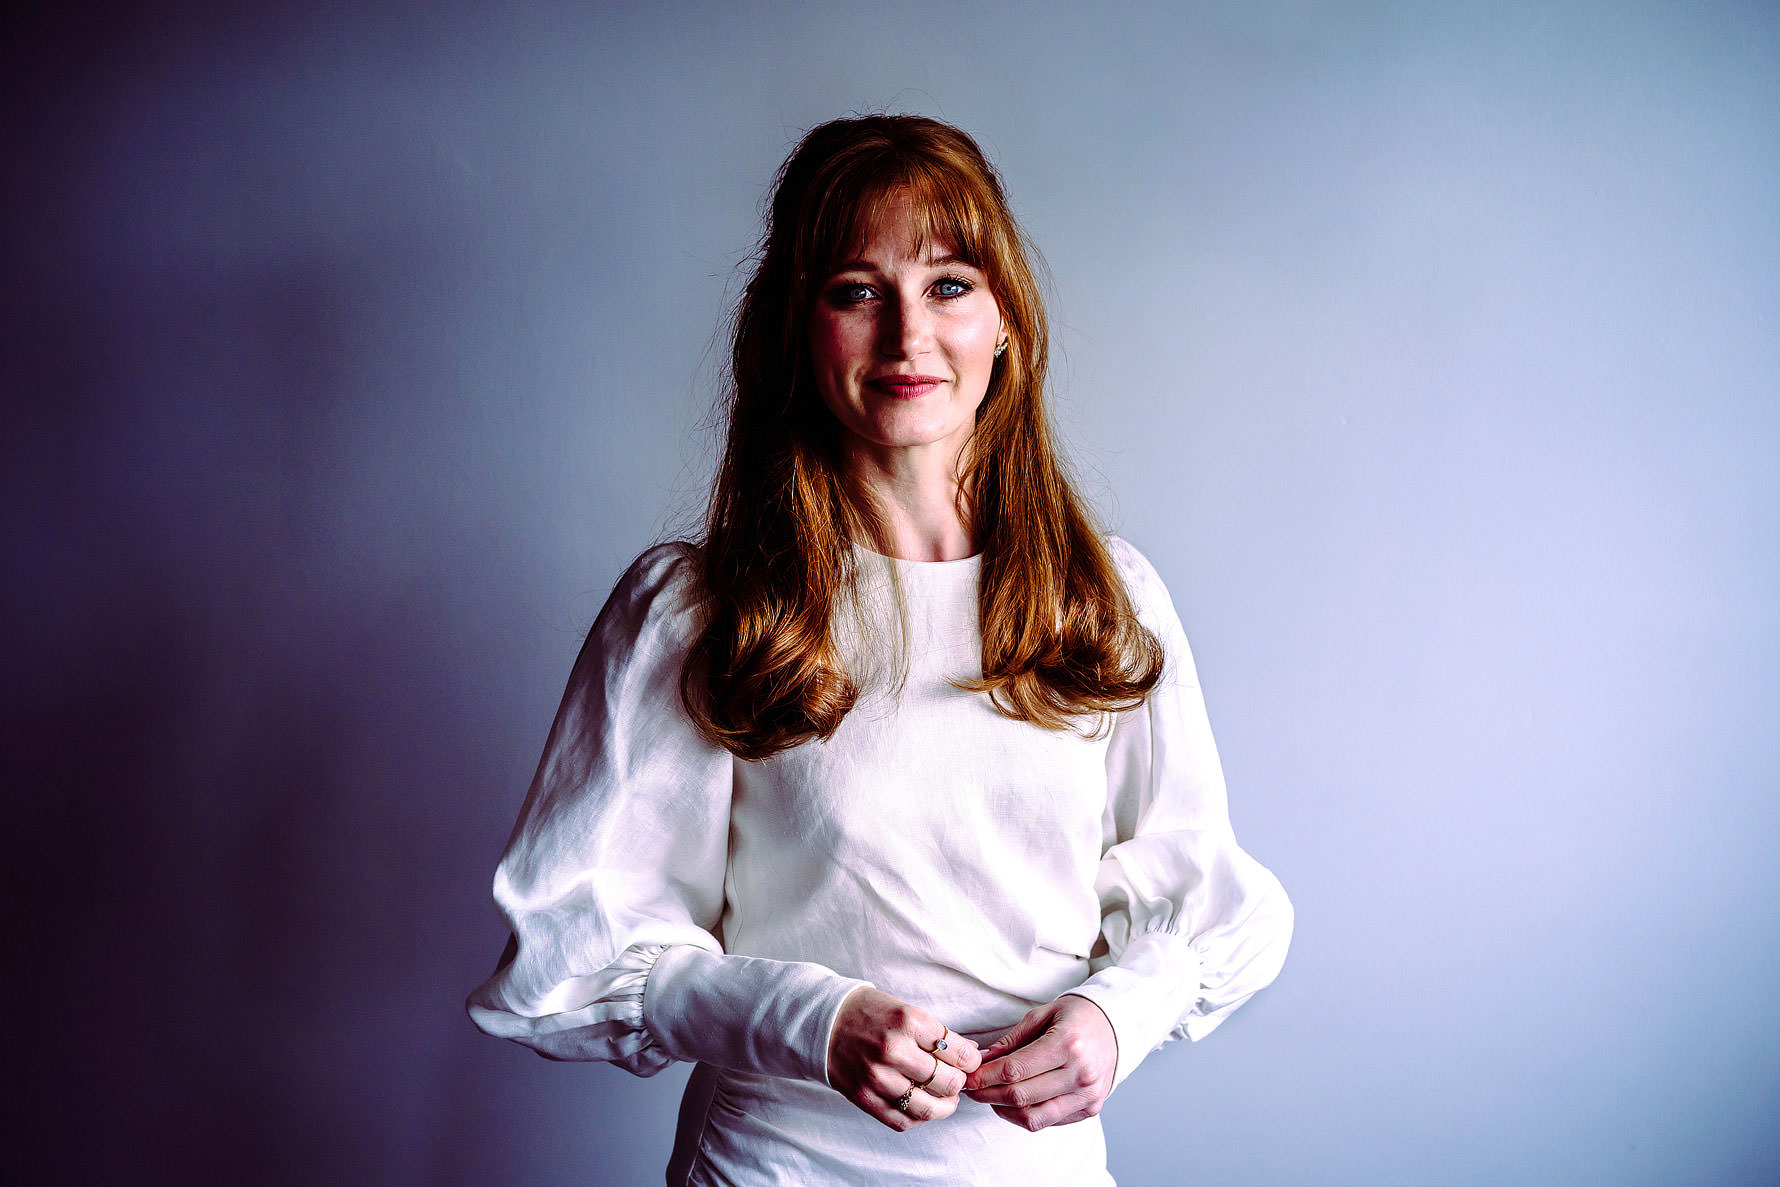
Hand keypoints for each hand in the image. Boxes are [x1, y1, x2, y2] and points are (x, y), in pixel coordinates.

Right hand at [826, 987, 981, 1131]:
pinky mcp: (864, 1097)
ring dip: (945, 1106)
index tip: (970, 1061)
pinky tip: (922, 1107)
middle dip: (960, 1083)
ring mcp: (877, 1077)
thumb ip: (936, 1034)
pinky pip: (902, 1121)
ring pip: (927, 1108)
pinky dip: (919, 1119)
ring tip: (947, 1099)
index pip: (958, 1052)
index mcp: (908, 1021)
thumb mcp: (905, 1009)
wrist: (824, 1021)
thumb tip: (971, 1053)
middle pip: (948, 1082)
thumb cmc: (869, 1012)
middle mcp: (893, 1050)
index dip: (971, 1061)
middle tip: (957, 1078)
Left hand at [963, 995, 1117, 1130]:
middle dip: (987, 1094)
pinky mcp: (1090, 1109)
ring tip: (989, 1097)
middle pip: (1020, 1096)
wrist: (1116, 1026)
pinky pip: (1048, 1122)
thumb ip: (1011, 1040)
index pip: (1014, 1070)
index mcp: (1067, 1044)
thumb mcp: (1042, 1015)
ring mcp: (1088, 1095)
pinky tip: (1012, 1103)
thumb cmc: (1076, 1016)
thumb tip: (981, 1060)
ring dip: (1003, 1110)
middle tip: (971, 1088)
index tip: (967, 1077)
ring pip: (1033, 1117)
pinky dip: (1024, 1116)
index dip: (985, 1077)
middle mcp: (1080, 1073)